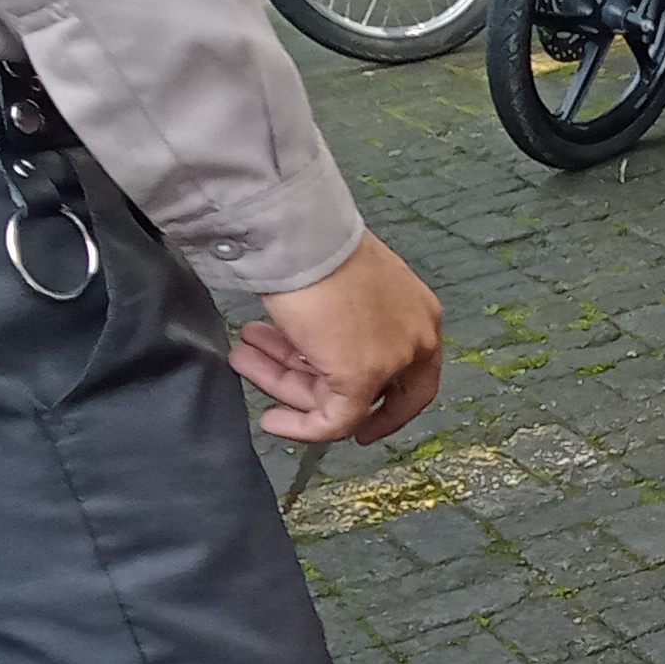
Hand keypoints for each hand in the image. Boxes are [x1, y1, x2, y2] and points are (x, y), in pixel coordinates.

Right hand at [234, 233, 444, 445]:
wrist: (304, 237)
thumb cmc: (317, 245)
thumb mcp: (342, 284)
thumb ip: (341, 320)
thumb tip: (315, 337)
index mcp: (420, 314)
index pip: (412, 373)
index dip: (386, 399)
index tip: (363, 414)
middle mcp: (414, 339)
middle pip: (369, 386)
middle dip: (310, 383)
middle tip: (275, 377)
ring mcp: (391, 360)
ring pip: (341, 397)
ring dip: (287, 382)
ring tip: (244, 358)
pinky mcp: (360, 377)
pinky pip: (334, 420)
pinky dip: (301, 426)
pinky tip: (271, 418)